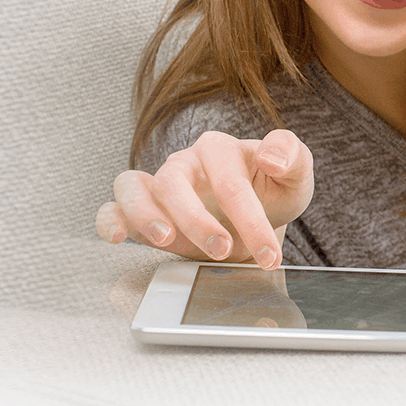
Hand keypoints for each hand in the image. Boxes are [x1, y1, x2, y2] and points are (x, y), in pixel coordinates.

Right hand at [95, 129, 313, 269]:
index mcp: (220, 150)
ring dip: (146, 215)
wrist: (256, 217)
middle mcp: (184, 164)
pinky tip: (117, 236)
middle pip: (176, 183)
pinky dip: (110, 220)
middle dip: (198, 221)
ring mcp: (159, 185)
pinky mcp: (142, 210)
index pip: (230, 182)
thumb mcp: (296, 176)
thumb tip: (271, 156)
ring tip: (165, 239)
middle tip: (223, 251)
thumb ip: (293, 156)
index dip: (251, 220)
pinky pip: (113, 207)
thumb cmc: (273, 192)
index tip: (269, 255)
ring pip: (134, 188)